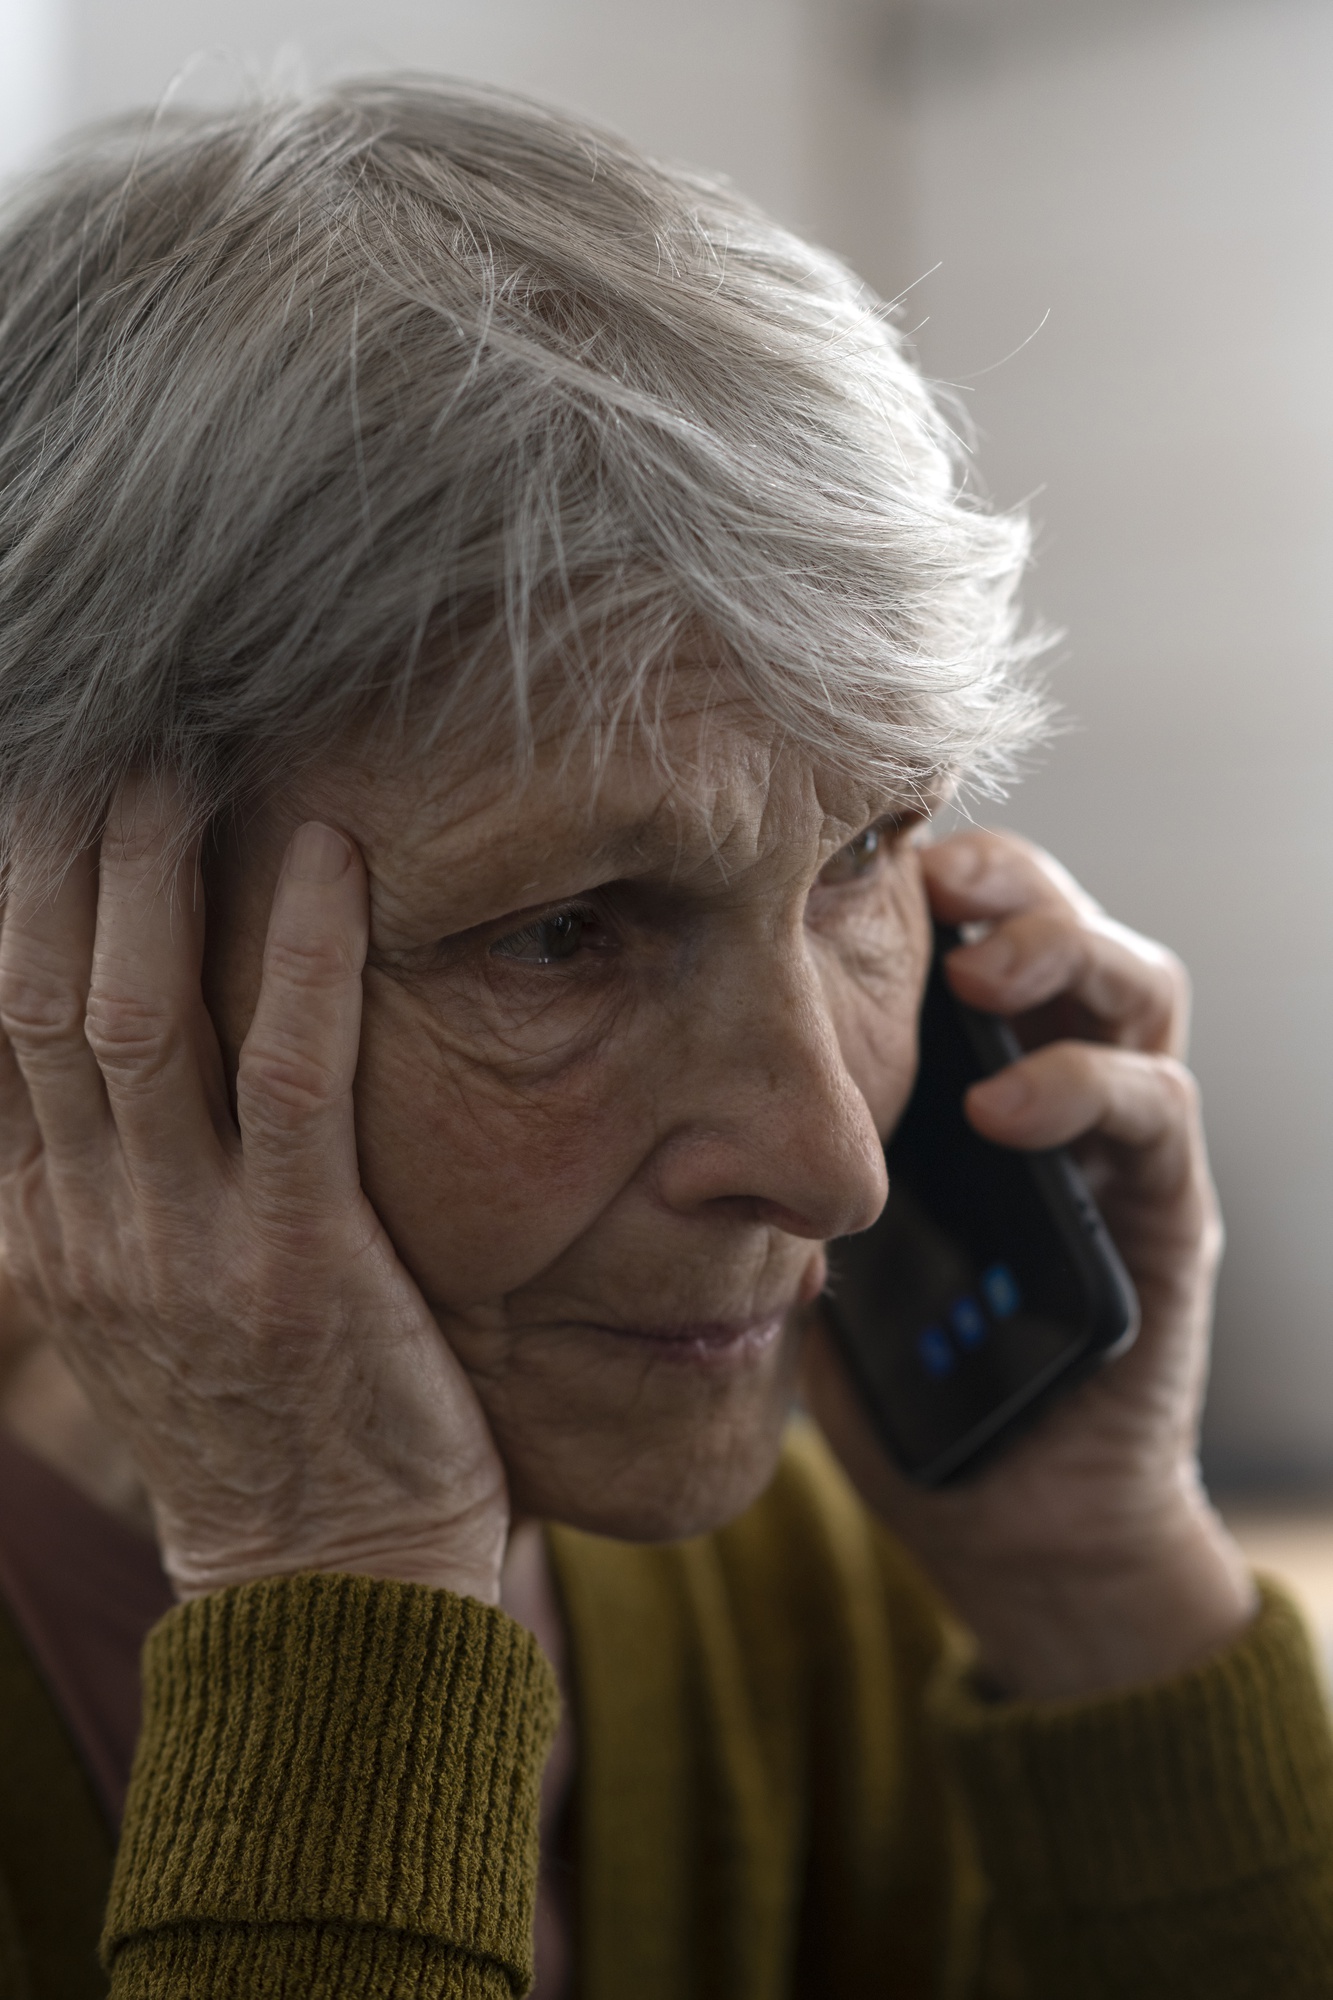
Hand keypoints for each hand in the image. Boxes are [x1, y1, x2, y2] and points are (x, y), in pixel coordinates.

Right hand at [0, 778, 507, 1602]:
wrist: (324, 1582)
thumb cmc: (262, 1420)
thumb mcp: (147, 1298)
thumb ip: (116, 1181)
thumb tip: (114, 1061)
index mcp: (46, 1225)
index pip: (0, 1023)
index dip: (14, 893)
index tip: (41, 785)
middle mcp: (87, 1222)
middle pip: (43, 995)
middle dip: (61, 851)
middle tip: (107, 725)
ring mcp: (182, 1243)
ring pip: (135, 1017)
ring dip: (154, 874)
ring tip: (187, 756)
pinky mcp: (296, 1259)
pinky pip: (289, 1076)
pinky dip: (302, 956)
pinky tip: (334, 858)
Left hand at [804, 829, 1255, 1697]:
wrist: (995, 1513)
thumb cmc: (896, 1373)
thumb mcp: (810, 1235)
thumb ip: (771, 1159)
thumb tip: (658, 1095)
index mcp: (969, 1073)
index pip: (970, 932)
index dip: (929, 876)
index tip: (854, 854)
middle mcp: (1057, 1085)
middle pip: (1062, 928)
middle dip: (1011, 884)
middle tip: (941, 879)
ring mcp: (1119, 1145)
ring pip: (1135, 989)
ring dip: (1063, 950)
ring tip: (980, 970)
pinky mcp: (1164, 1210)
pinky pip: (1157, 1111)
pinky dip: (1085, 1088)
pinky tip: (1004, 1107)